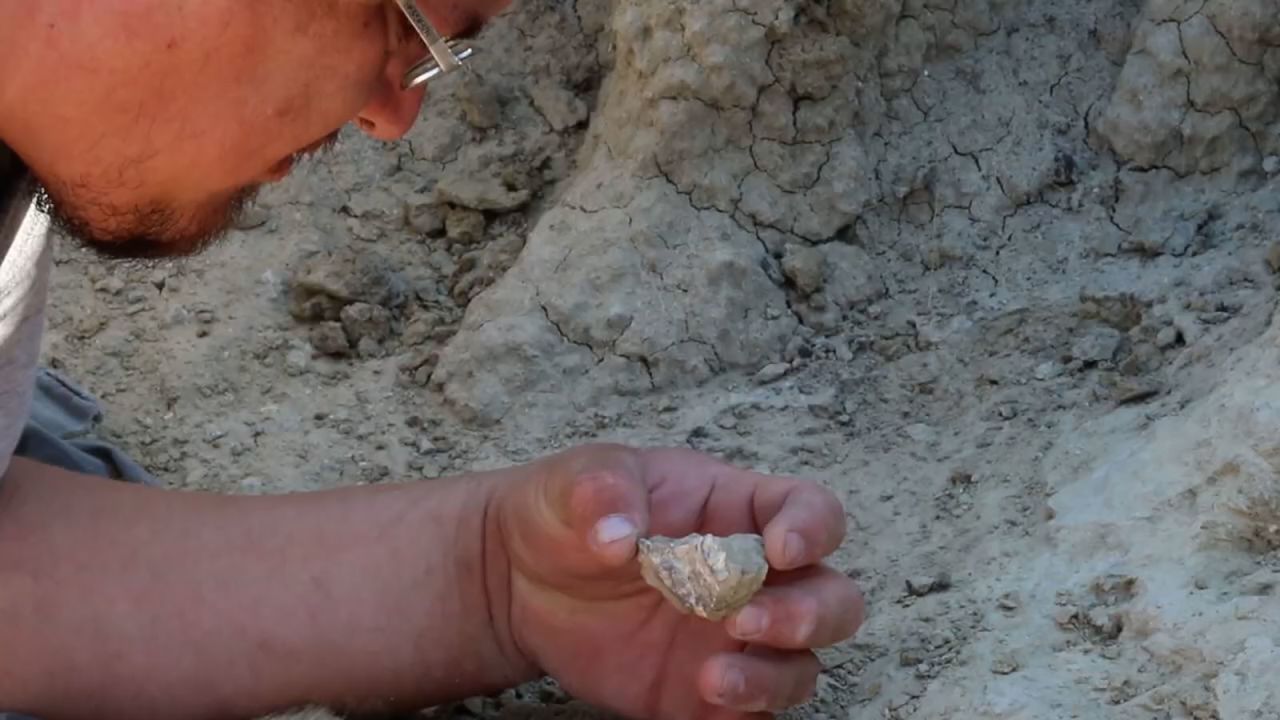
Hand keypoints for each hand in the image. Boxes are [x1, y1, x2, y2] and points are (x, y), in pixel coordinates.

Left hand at [490, 444, 864, 718]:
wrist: (518, 579)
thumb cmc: (566, 511)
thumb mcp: (577, 479)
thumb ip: (602, 490)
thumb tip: (620, 536)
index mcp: (738, 509)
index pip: (812, 511)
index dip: (813, 528)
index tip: (781, 548)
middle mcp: (753, 576)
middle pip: (832, 598)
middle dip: (810, 613)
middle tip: (747, 619)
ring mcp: (734, 638)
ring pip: (801, 665)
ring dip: (775, 674)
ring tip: (713, 678)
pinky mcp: (705, 694)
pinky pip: (753, 714)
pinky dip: (745, 713)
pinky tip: (704, 702)